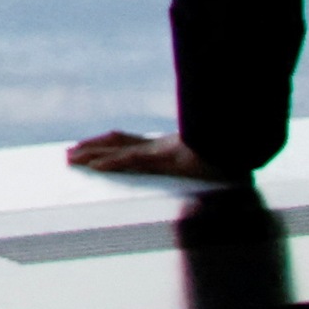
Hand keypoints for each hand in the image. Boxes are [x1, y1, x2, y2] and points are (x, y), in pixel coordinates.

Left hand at [63, 130, 225, 182]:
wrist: (240, 145)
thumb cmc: (230, 152)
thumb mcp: (211, 157)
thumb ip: (202, 158)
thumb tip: (204, 164)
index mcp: (166, 145)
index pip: (130, 141)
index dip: (108, 142)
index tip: (90, 146)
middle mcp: (158, 145)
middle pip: (117, 142)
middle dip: (92, 147)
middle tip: (68, 152)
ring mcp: (159, 150)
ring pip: (117, 151)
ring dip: (92, 155)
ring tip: (70, 159)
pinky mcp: (164, 158)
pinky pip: (132, 161)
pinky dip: (112, 163)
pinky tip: (95, 167)